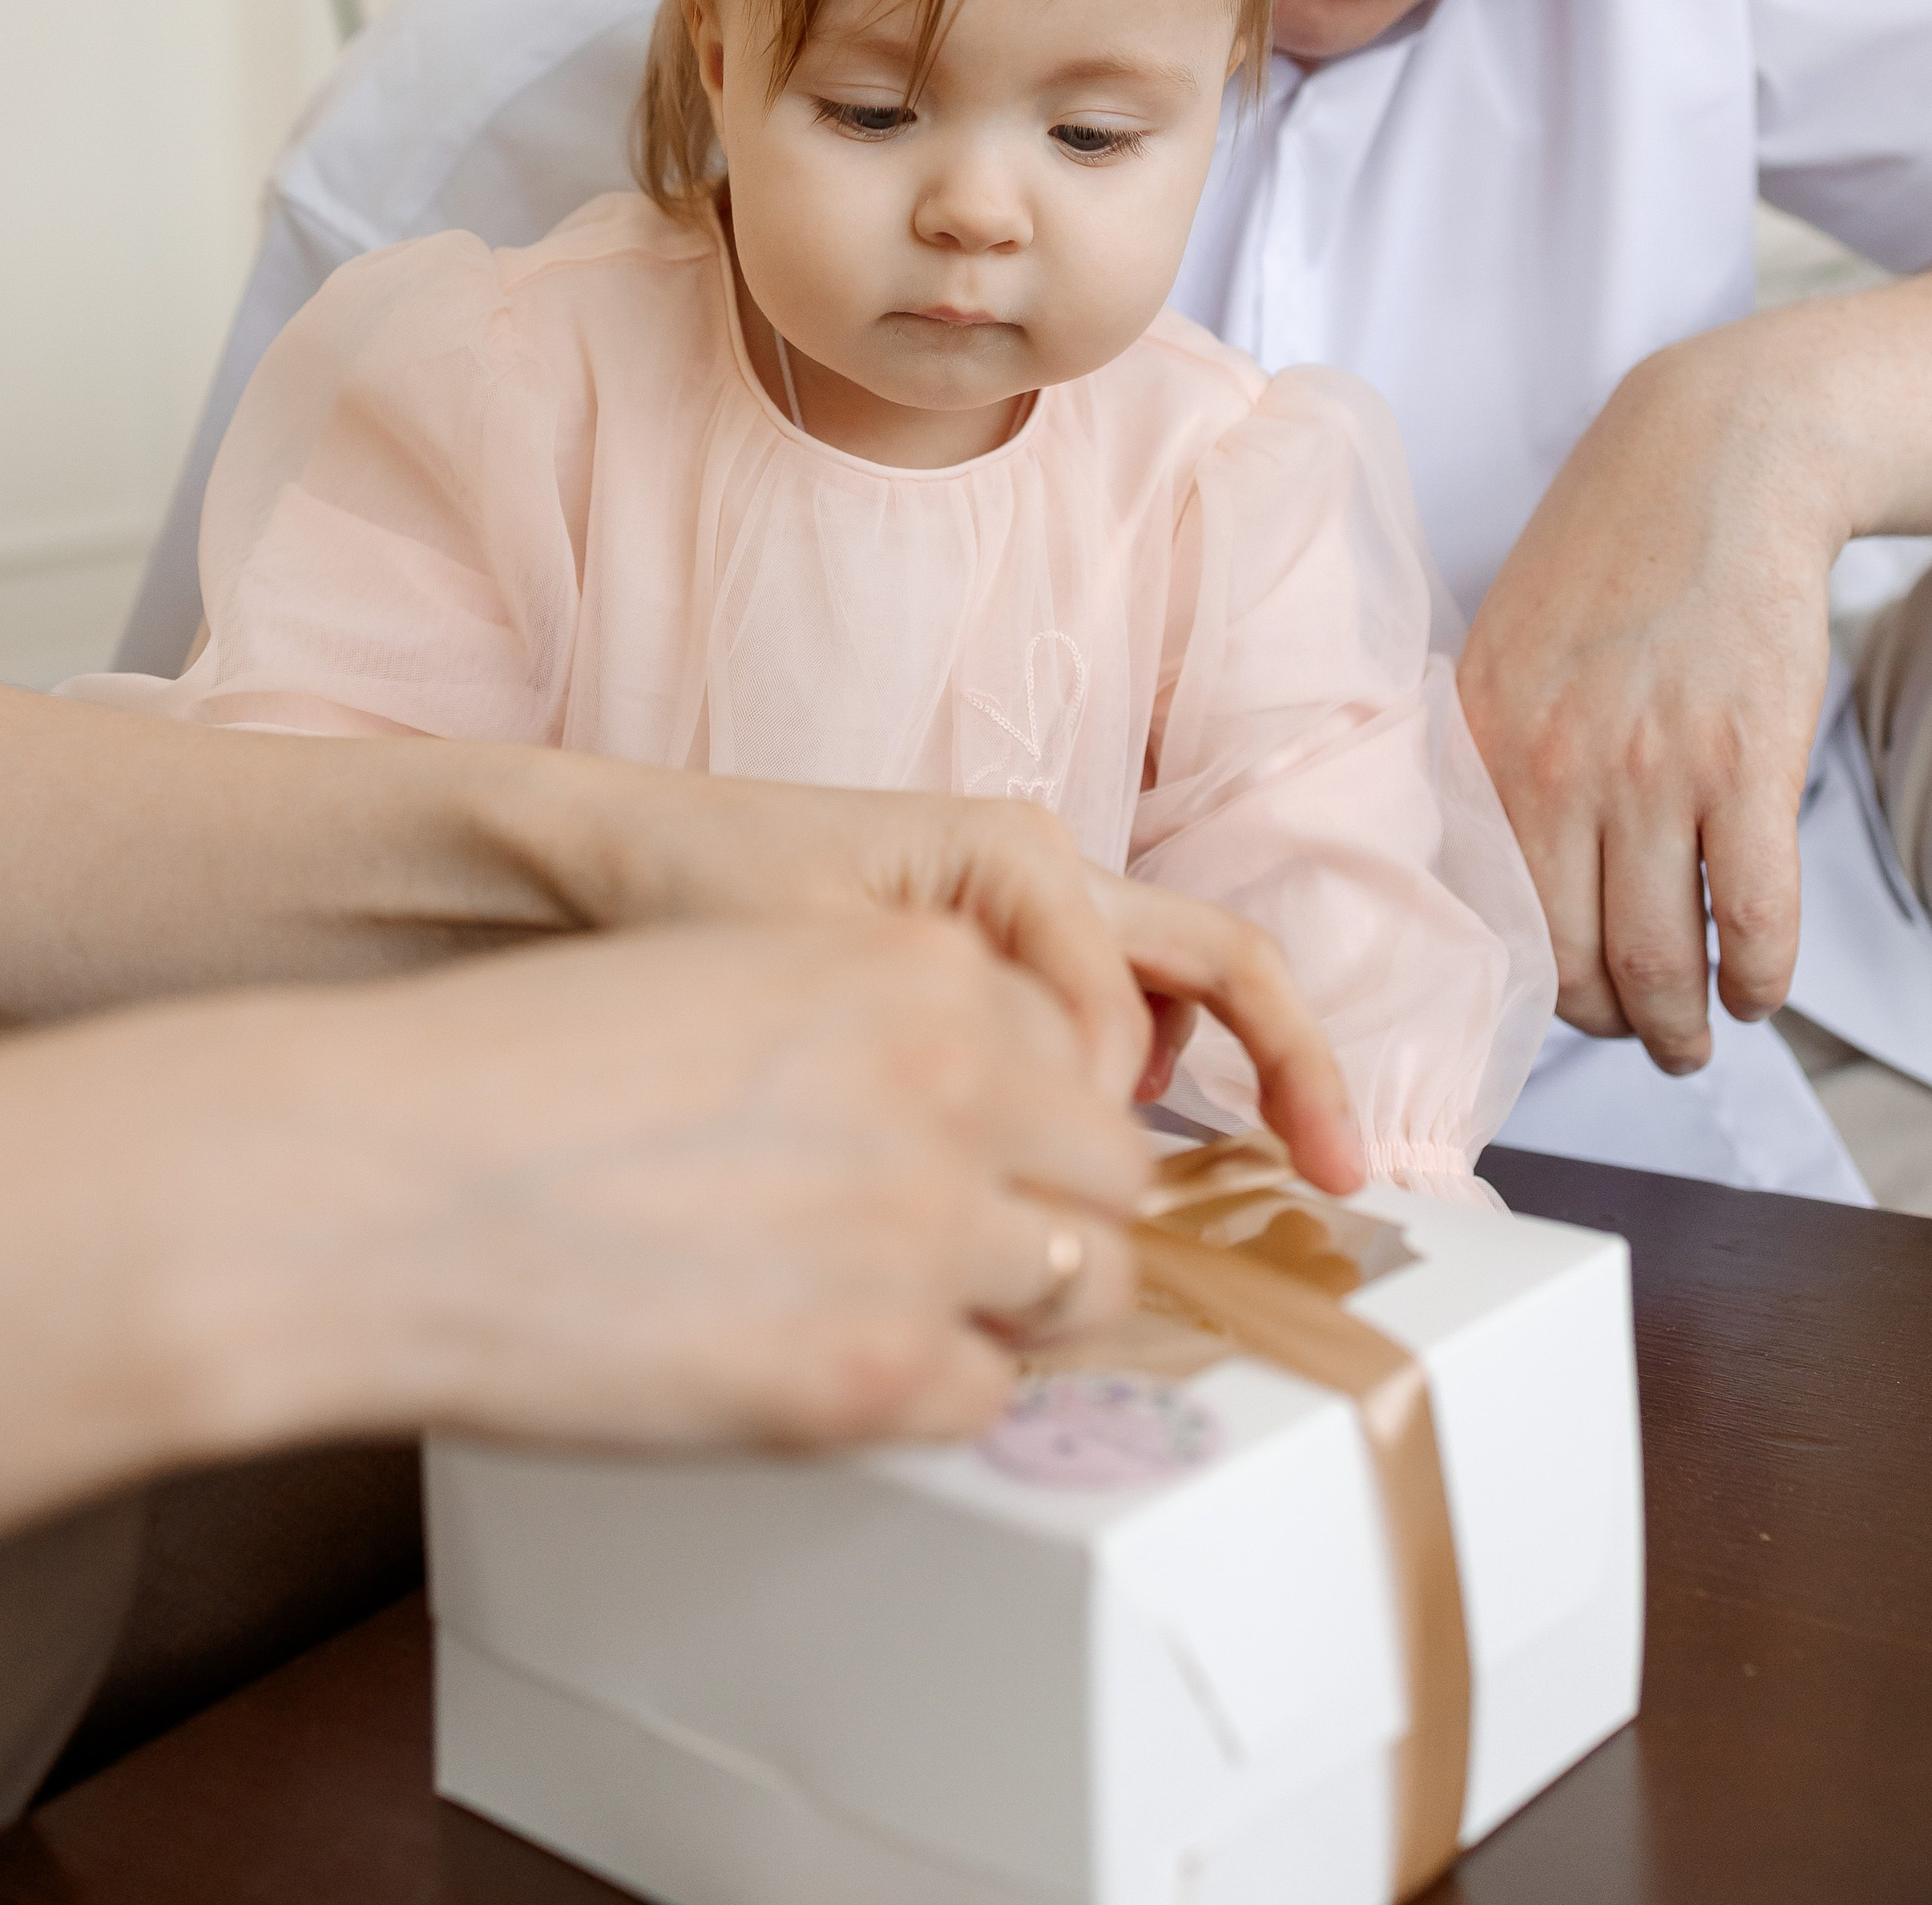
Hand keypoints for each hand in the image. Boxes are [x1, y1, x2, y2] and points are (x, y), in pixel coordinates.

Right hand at [0, 915, 1147, 1526]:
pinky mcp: (872, 1374)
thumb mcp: (733, 976)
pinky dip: (932, 1393)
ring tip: (911, 1312)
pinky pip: (986, 1397)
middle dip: (1055, 1212)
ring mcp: (923, 1233)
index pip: (1079, 1046)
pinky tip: (835, 1363)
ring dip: (1013, 1308)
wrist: (384, 1179)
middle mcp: (952, 1086)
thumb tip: (956, 1105)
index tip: (997, 1150)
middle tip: (973, 1247)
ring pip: (1082, 1289)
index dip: (1035, 1110)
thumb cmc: (519, 1074)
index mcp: (917, 969)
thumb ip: (867, 1024)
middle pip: (1114, 1173)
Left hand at [523, 768, 1363, 1191]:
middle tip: (1344, 1177)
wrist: (598, 864)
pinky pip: (1109, 1025)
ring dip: (1222, 1085)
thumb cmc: (693, 893)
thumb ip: (962, 1031)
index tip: (1037, 1188)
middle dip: (1293, 1065)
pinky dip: (1136, 1093)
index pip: (1119, 1006)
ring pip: (1172, 1000)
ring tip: (1254, 1187)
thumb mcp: (822, 963)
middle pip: (1217, 962)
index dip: (1092, 1108)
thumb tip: (1081, 1108)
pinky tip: (1093, 1167)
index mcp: (1012, 852)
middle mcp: (1040, 871)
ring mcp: (1026, 916)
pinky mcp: (995, 962)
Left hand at [1457, 335, 1834, 1071]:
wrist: (1716, 459)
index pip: (1489, 915)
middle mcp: (1554, 765)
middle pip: (1573, 960)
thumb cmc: (1610, 554)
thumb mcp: (1506, 646)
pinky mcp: (1746, 761)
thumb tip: (1486, 877)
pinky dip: (1759, 979)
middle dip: (1607, 1025)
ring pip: (1659, 958)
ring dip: (1682, 1026)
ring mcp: (1652, 767)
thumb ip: (1490, 755)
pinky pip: (1754, 916)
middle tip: (1637, 1036)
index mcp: (1482, 739)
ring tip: (1696, 1037)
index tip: (1556, 1004)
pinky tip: (1758, 989)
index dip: (1527, 985)